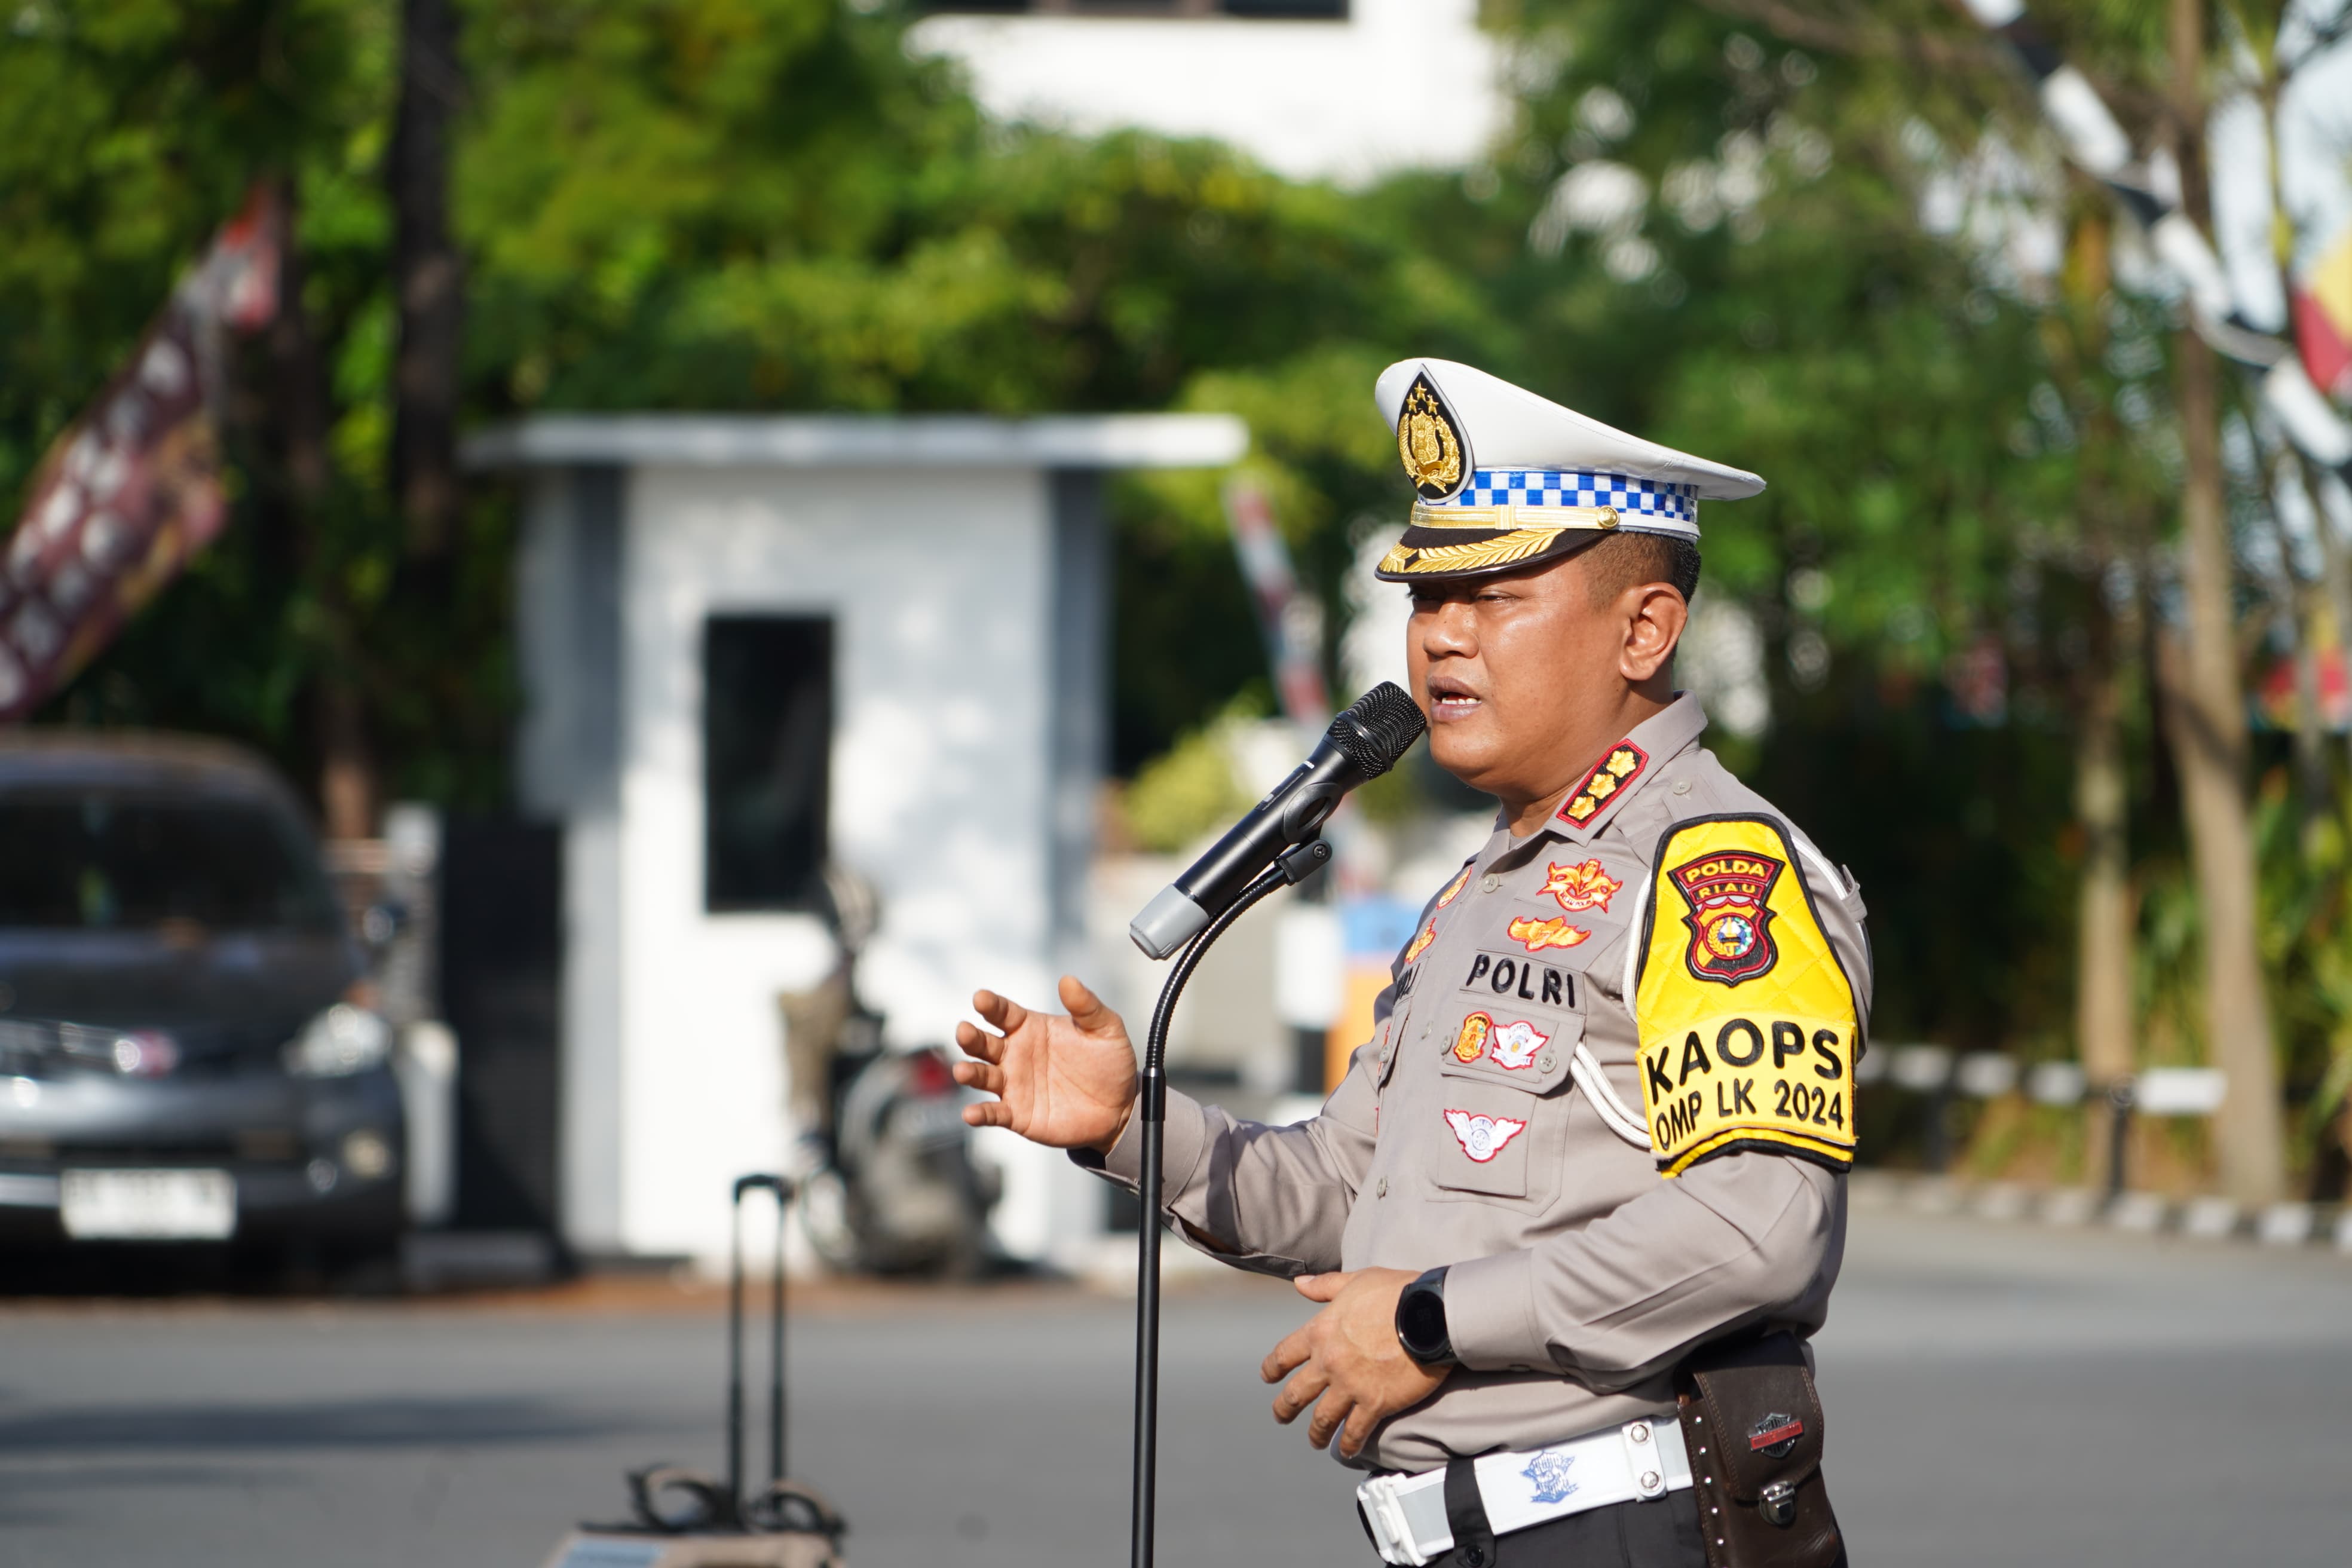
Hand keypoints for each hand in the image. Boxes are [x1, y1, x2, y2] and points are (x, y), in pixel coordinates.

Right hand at [953, 977, 1139, 1152]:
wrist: (1119, 1106)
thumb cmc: (1108, 1063)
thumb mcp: (1105, 1029)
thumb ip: (1086, 1006)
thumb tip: (1068, 980)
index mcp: (1030, 1028)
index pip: (1003, 1012)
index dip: (991, 1005)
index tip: (981, 998)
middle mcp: (1015, 1054)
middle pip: (983, 1043)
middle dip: (970, 1036)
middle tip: (964, 1031)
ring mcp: (1013, 1084)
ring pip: (983, 1075)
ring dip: (969, 1073)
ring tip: (963, 1071)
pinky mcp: (1018, 1114)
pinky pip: (994, 1113)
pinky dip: (980, 1114)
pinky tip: (971, 1114)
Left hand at [1262, 1268, 1451, 1458]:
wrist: (1429, 1315)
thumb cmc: (1395, 1293)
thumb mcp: (1356, 1281)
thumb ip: (1325, 1286)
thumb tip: (1299, 1284)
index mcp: (1320, 1331)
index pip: (1285, 1354)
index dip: (1272, 1368)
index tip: (1268, 1377)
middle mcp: (1329, 1362)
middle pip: (1297, 1393)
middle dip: (1284, 1409)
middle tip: (1281, 1417)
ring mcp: (1350, 1386)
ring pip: (1323, 1418)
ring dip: (1315, 1433)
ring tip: (1315, 1442)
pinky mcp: (1375, 1403)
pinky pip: (1355, 1432)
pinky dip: (1349, 1445)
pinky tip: (1347, 1452)